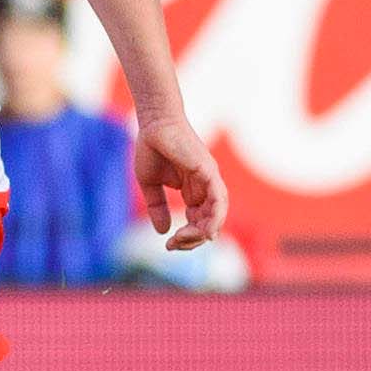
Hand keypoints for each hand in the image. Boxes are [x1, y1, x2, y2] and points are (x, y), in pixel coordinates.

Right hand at [131, 105, 227, 249]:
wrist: (154, 125)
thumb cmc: (152, 149)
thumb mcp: (151, 186)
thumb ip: (158, 208)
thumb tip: (163, 233)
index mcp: (193, 192)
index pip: (198, 224)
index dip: (186, 238)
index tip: (168, 245)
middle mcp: (205, 188)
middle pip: (209, 224)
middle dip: (193, 240)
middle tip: (173, 244)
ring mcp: (209, 180)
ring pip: (217, 215)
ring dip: (203, 233)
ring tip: (184, 239)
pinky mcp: (209, 172)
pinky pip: (219, 199)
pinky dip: (216, 218)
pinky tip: (207, 232)